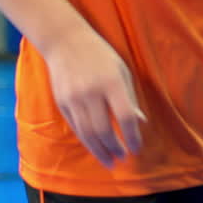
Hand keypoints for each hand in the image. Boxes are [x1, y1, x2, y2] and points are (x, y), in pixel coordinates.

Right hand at [44, 27, 145, 168]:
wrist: (65, 41)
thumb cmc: (100, 56)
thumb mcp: (121, 71)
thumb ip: (130, 98)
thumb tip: (140, 123)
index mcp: (111, 82)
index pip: (125, 117)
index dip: (132, 136)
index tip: (136, 148)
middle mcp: (91, 91)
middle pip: (104, 130)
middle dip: (115, 148)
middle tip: (123, 157)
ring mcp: (74, 98)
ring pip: (87, 133)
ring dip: (100, 151)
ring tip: (110, 161)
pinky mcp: (62, 102)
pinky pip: (76, 128)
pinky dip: (87, 141)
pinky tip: (95, 147)